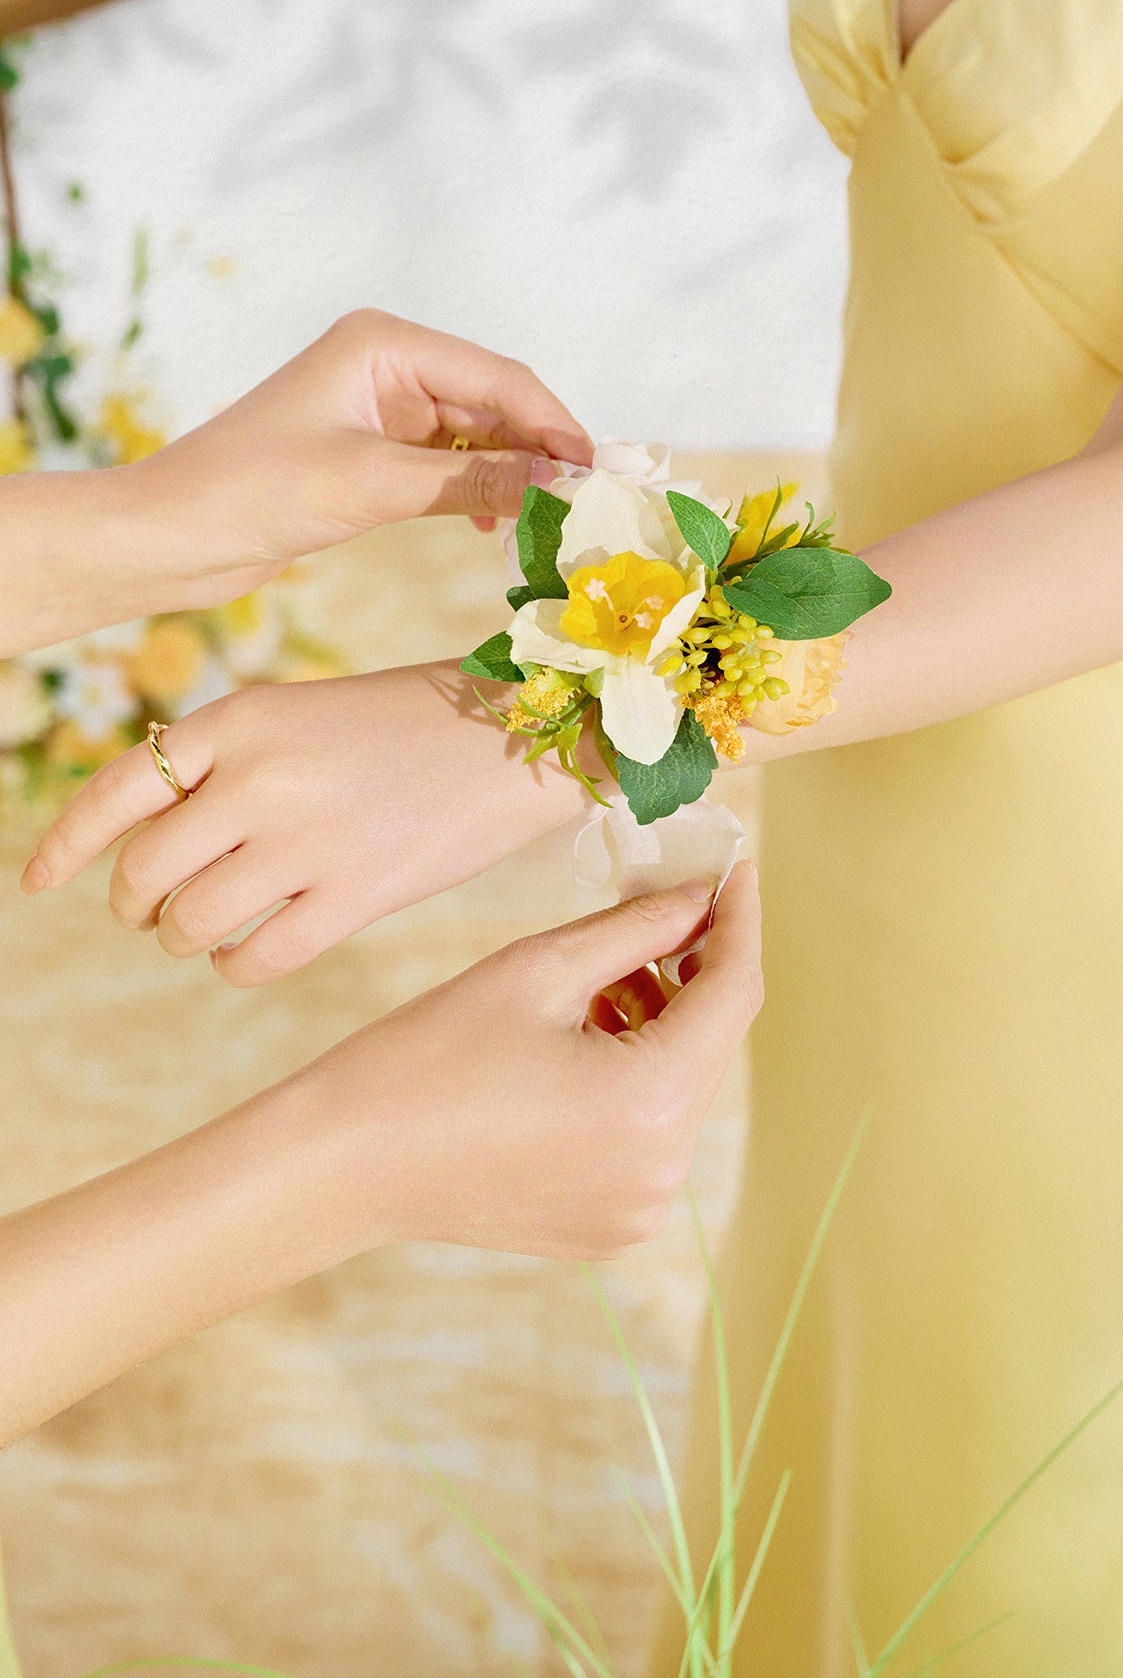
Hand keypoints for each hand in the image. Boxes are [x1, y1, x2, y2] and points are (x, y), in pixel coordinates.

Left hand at [25, 662, 605, 982]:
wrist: (520, 738)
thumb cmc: (406, 724)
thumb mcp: (302, 712)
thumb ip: (226, 761)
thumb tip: (146, 836)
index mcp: (241, 718)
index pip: (115, 792)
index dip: (64, 846)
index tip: (38, 882)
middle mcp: (261, 778)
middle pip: (143, 873)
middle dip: (136, 904)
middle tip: (154, 911)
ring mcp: (307, 841)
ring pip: (188, 924)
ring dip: (184, 938)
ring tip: (210, 927)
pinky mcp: (356, 897)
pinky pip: (252, 960)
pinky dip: (235, 966)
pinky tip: (251, 950)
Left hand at [122, 309, 590, 614]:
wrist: (174, 534)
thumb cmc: (254, 491)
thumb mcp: (374, 485)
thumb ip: (472, 480)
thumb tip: (558, 481)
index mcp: (384, 343)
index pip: (498, 377)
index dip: (555, 423)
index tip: (597, 471)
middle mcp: (388, 363)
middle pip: (494, 403)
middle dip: (540, 449)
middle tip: (587, 502)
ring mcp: (381, 407)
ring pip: (476, 436)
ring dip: (512, 474)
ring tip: (550, 518)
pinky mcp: (372, 450)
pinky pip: (447, 464)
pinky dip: (477, 490)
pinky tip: (495, 524)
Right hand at [293, 863, 762, 1258]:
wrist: (345, 1164)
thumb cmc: (428, 1055)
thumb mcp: (539, 970)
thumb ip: (636, 929)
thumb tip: (700, 897)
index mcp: (650, 1103)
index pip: (733, 994)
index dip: (740, 923)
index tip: (737, 872)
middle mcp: (661, 1168)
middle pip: (711, 1045)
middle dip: (695, 973)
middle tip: (664, 909)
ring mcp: (638, 1208)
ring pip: (682, 1089)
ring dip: (663, 1027)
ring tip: (606, 979)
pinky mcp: (610, 1226)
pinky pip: (649, 1135)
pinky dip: (637, 1082)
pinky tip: (588, 1040)